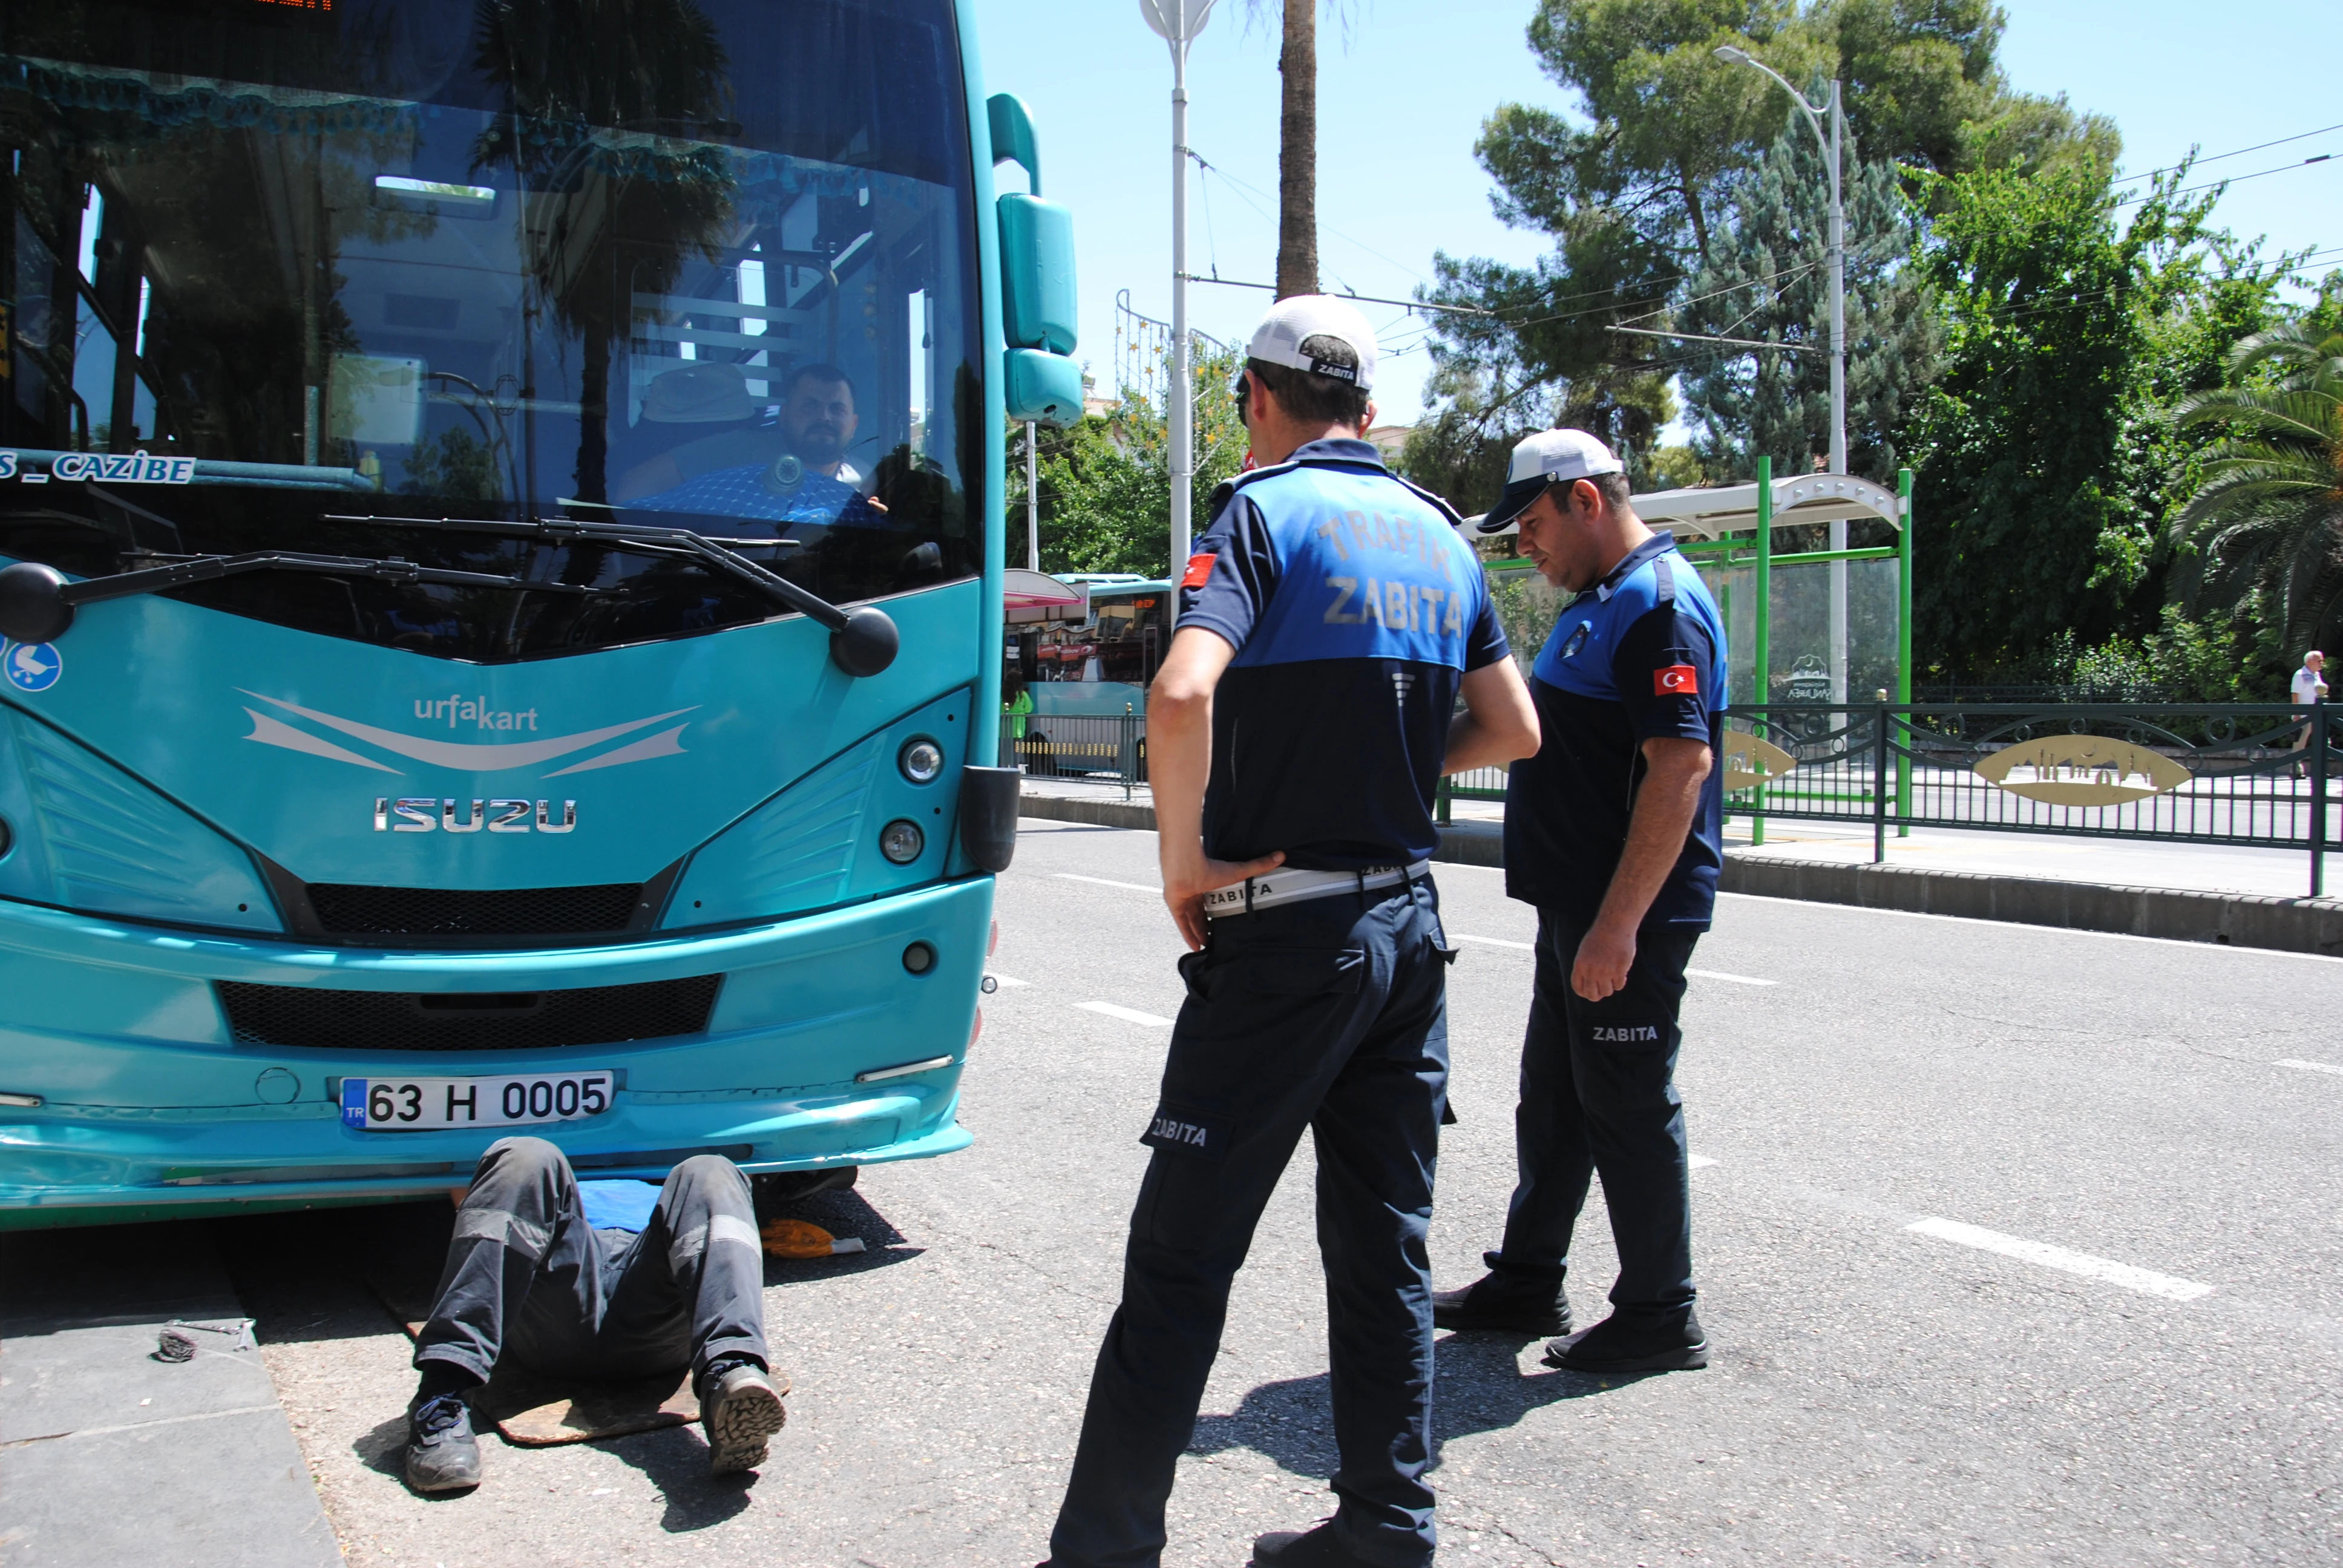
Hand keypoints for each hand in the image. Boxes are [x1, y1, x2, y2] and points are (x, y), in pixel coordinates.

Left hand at [1162, 850, 1286, 950]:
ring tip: (1208, 946)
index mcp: (1205, 884)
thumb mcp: (1239, 871)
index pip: (1211, 901)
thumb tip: (1281, 855)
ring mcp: (1182, 900)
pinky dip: (1188, 936)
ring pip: (1191, 921)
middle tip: (1216, 939)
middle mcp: (1193, 893)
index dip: (1217, 912)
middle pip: (1200, 913)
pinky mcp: (1175, 907)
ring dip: (1198, 933)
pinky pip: (1181, 925)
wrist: (1186, 867)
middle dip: (1207, 926)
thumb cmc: (1211, 867)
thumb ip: (1259, 865)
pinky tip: (1194, 948)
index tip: (1224, 922)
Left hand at [1571, 918, 1636, 1001]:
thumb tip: (1589, 985)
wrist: (1614, 925)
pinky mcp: (1619, 969)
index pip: (1578, 988)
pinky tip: (1621, 972)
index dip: (1584, 993)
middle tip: (1602, 990)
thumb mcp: (1584, 951)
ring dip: (1610, 988)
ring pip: (1607, 992)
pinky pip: (1619, 986)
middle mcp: (1591, 970)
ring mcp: (1605, 971)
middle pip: (1592, 995)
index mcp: (1580, 965)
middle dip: (1597, 995)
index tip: (1590, 992)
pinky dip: (1620, 982)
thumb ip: (1585, 968)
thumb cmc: (1599, 937)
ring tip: (1612, 977)